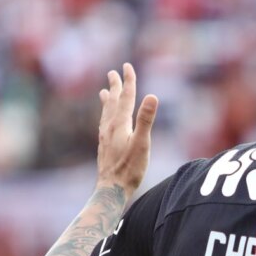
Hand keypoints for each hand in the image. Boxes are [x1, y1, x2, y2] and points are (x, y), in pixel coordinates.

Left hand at [96, 63, 158, 193]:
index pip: (126, 98)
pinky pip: (103, 124)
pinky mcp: (104, 146)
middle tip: (113, 72)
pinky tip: (104, 122)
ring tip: (103, 92)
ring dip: (107, 100)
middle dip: (115, 86)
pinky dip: (105, 116)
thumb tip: (152, 96)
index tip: (127, 66)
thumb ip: (146, 120)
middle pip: (113, 102)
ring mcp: (105, 137)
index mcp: (120, 124)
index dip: (128, 81)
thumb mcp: (142, 143)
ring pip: (106, 113)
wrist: (111, 189)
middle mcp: (110, 127)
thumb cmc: (129, 169)